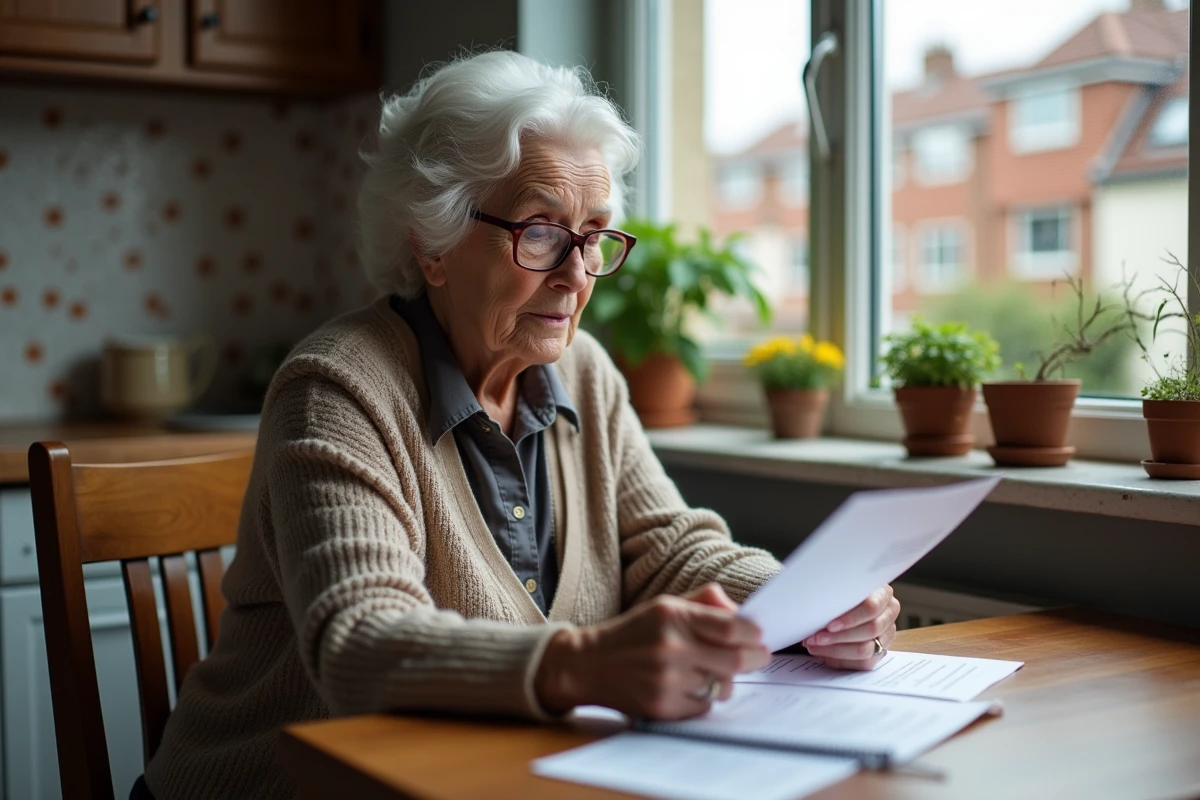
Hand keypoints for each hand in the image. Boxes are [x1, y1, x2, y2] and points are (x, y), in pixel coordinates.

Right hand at [535, 583, 769, 719]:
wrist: (588, 664)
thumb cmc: (633, 633)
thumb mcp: (665, 606)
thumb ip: (704, 603)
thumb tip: (741, 612)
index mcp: (672, 615)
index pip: (732, 627)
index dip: (754, 634)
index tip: (759, 636)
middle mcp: (670, 647)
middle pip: (735, 660)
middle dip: (755, 659)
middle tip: (758, 657)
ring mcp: (666, 680)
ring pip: (723, 686)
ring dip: (726, 679)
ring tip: (713, 670)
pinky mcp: (662, 707)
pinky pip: (704, 706)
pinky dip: (705, 697)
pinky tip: (689, 686)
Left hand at [802, 585, 899, 669]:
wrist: (848, 603)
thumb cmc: (840, 594)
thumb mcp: (839, 590)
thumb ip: (835, 597)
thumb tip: (817, 611)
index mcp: (883, 593)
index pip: (871, 607)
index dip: (850, 618)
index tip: (829, 625)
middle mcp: (890, 612)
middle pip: (870, 630)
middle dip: (839, 637)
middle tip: (816, 638)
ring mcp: (887, 633)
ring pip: (867, 649)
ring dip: (836, 650)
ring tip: (815, 646)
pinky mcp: (881, 651)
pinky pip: (863, 663)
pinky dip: (840, 660)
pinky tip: (824, 655)